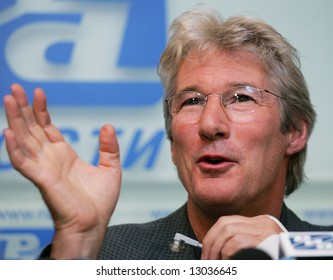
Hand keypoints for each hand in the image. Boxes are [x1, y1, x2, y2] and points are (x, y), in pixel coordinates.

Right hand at [3, 84, 121, 258]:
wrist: (94, 224)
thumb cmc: (100, 201)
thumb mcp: (110, 168)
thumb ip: (109, 147)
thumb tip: (108, 126)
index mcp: (64, 155)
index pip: (47, 127)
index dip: (42, 110)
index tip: (39, 92)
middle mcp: (50, 159)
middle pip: (32, 129)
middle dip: (23, 109)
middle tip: (15, 88)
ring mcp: (44, 168)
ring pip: (24, 140)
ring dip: (15, 120)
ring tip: (9, 99)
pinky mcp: (43, 180)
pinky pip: (24, 163)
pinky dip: (15, 149)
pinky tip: (8, 132)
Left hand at [201, 215, 282, 259]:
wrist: (292, 264)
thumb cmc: (273, 259)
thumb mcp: (254, 249)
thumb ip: (238, 244)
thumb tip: (212, 251)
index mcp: (259, 224)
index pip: (227, 222)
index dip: (212, 236)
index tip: (206, 251)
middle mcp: (263, 224)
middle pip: (225, 224)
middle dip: (210, 243)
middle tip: (207, 261)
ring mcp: (266, 231)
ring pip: (228, 231)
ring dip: (217, 249)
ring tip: (216, 264)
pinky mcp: (266, 242)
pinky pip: (237, 242)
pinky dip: (227, 254)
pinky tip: (227, 263)